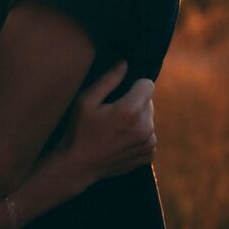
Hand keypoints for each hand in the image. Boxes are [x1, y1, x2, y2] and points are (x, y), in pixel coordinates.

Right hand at [58, 61, 156, 184]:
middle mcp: (144, 128)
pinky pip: (149, 135)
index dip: (133, 85)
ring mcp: (148, 143)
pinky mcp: (148, 155)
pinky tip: (120, 140)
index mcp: (129, 111)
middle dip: (134, 103)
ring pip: (149, 119)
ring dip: (137, 120)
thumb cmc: (79, 130)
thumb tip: (125, 63)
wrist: (78, 165)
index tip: (118, 94)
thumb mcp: (86, 100)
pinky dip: (138, 135)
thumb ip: (108, 80)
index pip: (147, 84)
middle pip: (148, 102)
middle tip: (112, 114)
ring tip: (115, 129)